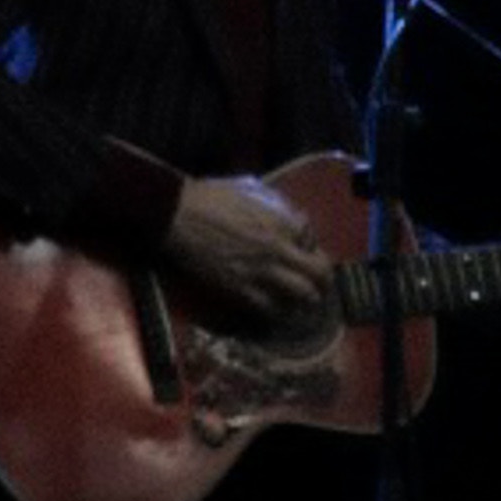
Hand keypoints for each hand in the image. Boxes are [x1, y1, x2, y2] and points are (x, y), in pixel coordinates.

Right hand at [161, 178, 337, 337]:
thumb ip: (277, 205)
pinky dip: (276, 311)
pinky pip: (269, 310)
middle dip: (323, 281)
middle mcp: (279, 250)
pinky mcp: (239, 290)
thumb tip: (291, 219)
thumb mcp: (252, 189)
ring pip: (301, 297)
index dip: (310, 248)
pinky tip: (274, 308)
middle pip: (320, 274)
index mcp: (282, 222)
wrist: (177, 216)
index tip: (303, 252)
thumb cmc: (211, 197)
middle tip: (319, 285)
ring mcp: (260, 273)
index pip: (314, 242)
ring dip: (305, 300)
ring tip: (301, 302)